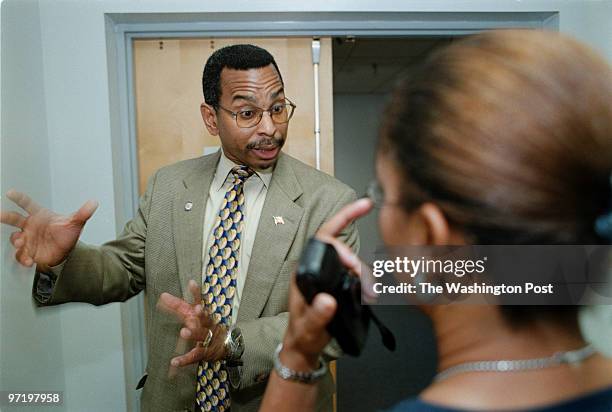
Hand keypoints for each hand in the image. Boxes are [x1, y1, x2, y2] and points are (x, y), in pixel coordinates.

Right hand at [1, 189, 97, 268]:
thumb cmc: (66, 233)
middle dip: (6, 216)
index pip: (27, 204)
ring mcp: (27, 239)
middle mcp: (30, 225)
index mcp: (40, 215)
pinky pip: (21, 255)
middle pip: (14, 218)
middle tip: (0, 215)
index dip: (19, 198)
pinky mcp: (28, 252)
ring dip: (16, 240)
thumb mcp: (76, 222)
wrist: (65, 250)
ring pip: (15, 238)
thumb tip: (94, 202)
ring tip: (21, 242)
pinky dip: (23, 258)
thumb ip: (83, 213)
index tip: (10, 193)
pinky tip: (29, 260)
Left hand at [157, 280, 227, 366]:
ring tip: (184, 331)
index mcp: (204, 315)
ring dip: (193, 334)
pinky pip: (194, 356)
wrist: (227, 344)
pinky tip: (174, 361)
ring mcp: (207, 339)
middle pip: (203, 318)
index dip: (195, 293)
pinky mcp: (205, 353)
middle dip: (201, 314)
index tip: (192, 283)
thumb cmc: (206, 328)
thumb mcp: (194, 315)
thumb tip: (163, 296)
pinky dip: (184, 360)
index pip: (199, 302)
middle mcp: (207, 325)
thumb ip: (179, 306)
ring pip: (201, 335)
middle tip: (196, 310)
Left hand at [280, 198, 373, 369]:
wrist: (305, 346)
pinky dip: (364, 278)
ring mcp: (327, 273)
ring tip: (370, 291)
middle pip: (340, 245)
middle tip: (363, 278)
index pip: (323, 236)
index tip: (362, 210)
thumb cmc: (303, 334)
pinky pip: (353, 272)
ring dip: (362, 270)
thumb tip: (327, 300)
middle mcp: (315, 267)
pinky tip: (370, 290)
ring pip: (349, 259)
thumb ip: (317, 315)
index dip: (342, 219)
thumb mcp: (309, 328)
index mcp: (305, 270)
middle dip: (355, 257)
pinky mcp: (336, 282)